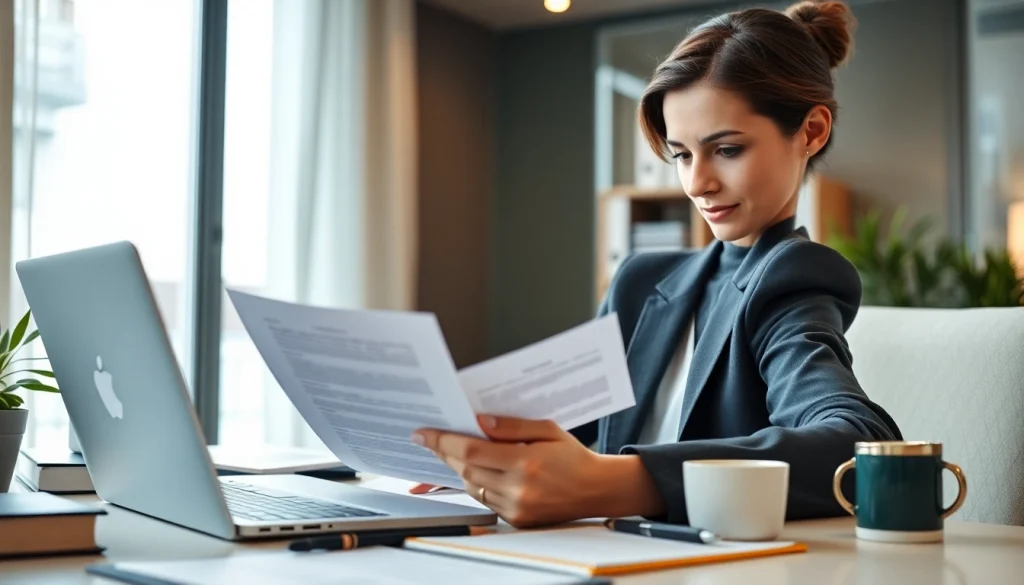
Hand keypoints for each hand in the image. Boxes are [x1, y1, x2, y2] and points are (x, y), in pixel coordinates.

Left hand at [412, 415, 658, 527]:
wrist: (597, 489)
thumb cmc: (574, 456)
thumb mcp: (547, 429)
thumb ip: (511, 426)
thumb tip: (478, 421)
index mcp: (526, 462)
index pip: (471, 451)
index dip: (443, 441)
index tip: (423, 434)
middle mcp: (519, 489)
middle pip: (466, 470)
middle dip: (445, 452)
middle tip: (431, 439)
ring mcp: (517, 508)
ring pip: (472, 486)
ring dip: (458, 468)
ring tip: (451, 451)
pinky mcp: (517, 520)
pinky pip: (485, 500)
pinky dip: (476, 483)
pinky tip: (474, 470)